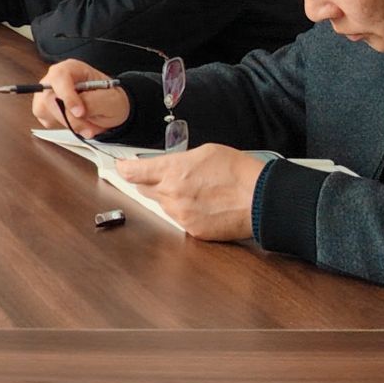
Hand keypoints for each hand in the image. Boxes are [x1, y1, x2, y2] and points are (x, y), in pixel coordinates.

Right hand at [31, 58, 131, 135]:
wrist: (108, 109)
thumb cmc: (109, 99)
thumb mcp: (112, 100)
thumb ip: (95, 102)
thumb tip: (76, 110)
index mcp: (72, 68)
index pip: (59, 76)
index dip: (67, 95)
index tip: (79, 113)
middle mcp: (55, 79)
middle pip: (49, 98)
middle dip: (70, 118)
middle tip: (89, 128)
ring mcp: (46, 94)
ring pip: (46, 113)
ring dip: (70, 125)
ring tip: (88, 125)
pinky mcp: (44, 110)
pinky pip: (47, 122)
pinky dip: (65, 127)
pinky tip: (78, 124)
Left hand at [112, 145, 266, 241]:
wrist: (261, 199)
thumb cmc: (238, 172)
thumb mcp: (204, 152)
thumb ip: (177, 160)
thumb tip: (165, 165)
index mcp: (172, 171)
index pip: (133, 172)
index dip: (125, 168)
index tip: (122, 167)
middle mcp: (171, 195)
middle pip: (145, 189)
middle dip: (151, 182)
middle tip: (167, 176)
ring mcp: (181, 215)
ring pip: (162, 205)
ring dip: (169, 198)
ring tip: (195, 190)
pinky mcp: (192, 230)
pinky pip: (178, 220)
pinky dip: (184, 212)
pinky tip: (202, 204)